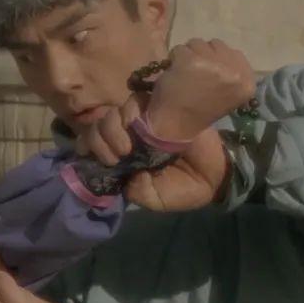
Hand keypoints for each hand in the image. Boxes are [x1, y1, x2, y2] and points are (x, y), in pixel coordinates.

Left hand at [73, 39, 251, 211]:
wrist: (216, 175)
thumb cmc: (184, 188)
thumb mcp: (156, 199)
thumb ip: (137, 192)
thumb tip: (124, 177)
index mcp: (124, 157)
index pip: (93, 145)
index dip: (87, 148)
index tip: (97, 163)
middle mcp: (129, 137)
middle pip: (97, 126)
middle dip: (96, 141)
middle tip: (113, 157)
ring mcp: (143, 121)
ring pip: (112, 114)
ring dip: (110, 131)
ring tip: (125, 149)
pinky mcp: (159, 109)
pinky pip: (135, 103)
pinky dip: (129, 115)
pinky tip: (139, 131)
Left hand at [147, 38, 255, 140]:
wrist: (177, 126)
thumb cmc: (200, 111)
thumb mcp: (228, 94)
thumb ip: (232, 73)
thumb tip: (223, 51)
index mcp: (247, 83)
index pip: (236, 54)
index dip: (219, 61)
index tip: (210, 74)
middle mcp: (234, 73)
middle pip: (217, 45)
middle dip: (203, 55)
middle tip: (196, 75)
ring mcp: (214, 66)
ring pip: (198, 43)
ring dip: (189, 55)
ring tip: (185, 74)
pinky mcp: (192, 61)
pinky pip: (180, 49)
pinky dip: (174, 59)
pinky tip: (175, 75)